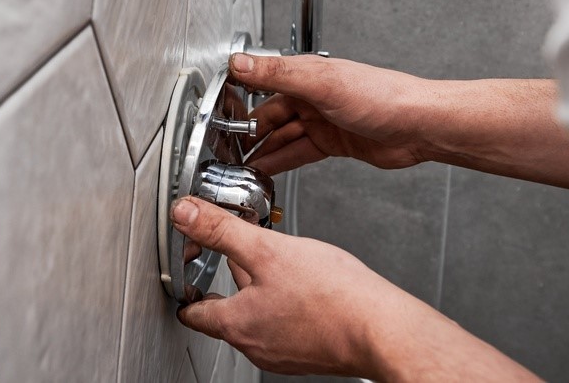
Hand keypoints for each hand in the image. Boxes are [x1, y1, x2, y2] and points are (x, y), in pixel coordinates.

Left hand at [172, 196, 539, 379]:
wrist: (383, 329)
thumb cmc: (334, 298)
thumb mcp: (268, 250)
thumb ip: (221, 231)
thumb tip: (185, 214)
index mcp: (236, 324)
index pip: (192, 312)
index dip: (186, 285)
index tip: (188, 265)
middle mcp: (256, 345)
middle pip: (227, 310)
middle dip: (230, 278)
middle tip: (236, 250)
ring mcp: (284, 352)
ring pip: (259, 315)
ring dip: (260, 287)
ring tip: (276, 260)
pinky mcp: (310, 351)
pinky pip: (286, 322)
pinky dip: (286, 301)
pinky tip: (305, 283)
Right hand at [232, 53, 432, 174]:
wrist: (420, 125)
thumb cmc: (384, 97)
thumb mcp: (322, 83)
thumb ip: (278, 74)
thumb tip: (241, 62)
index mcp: (306, 75)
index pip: (262, 84)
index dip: (239, 100)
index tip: (217, 114)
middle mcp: (312, 96)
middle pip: (269, 116)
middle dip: (247, 133)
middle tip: (226, 150)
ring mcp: (322, 120)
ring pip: (282, 137)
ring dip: (262, 151)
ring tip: (240, 166)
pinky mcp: (333, 142)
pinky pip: (298, 152)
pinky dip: (281, 161)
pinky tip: (267, 169)